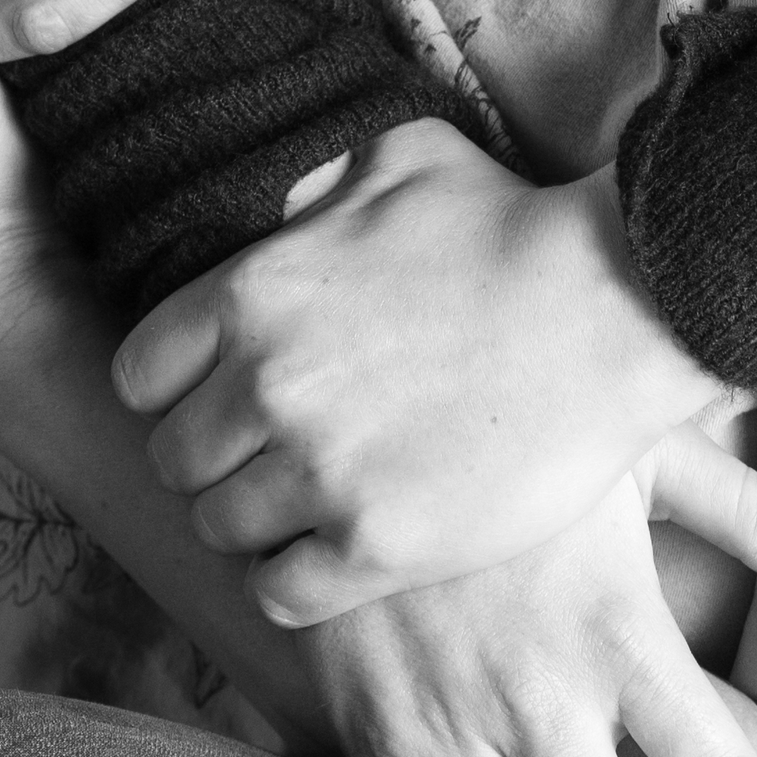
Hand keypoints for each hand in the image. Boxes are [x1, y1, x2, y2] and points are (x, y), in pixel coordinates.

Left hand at [115, 119, 733, 617]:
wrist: (615, 307)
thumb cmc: (512, 226)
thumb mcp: (395, 160)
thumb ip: (315, 185)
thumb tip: (278, 201)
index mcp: (252, 294)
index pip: (140, 376)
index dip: (174, 391)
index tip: (216, 396)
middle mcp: (266, 386)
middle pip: (175, 462)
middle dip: (215, 460)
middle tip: (269, 457)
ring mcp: (319, 472)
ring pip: (222, 530)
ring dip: (257, 522)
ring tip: (309, 506)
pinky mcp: (377, 547)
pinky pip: (280, 595)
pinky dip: (296, 582)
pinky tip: (337, 554)